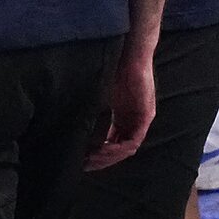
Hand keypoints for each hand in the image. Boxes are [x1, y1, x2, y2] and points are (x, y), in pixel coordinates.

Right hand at [85, 45, 157, 170]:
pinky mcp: (146, 115)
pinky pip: (135, 139)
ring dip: (110, 156)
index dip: (99, 154)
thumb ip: (93, 110)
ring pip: (127, 147)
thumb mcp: (101, 94)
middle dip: (103, 159)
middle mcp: (132, 121)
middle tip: (86, 164)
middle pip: (120, 149)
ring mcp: (140, 119)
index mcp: (122, 117)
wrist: (129, 54)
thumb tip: (72, 122)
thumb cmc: (113, 68)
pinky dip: (120, 147)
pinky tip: (105, 148)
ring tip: (93, 158)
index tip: (83, 159)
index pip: (112, 142)